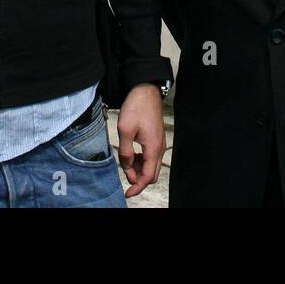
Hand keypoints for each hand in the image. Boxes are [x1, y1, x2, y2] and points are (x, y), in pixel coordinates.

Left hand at [115, 83, 165, 197]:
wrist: (146, 90)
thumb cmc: (137, 107)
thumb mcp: (125, 130)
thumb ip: (125, 152)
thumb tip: (127, 167)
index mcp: (153, 148)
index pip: (148, 177)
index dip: (137, 187)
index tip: (127, 193)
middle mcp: (159, 148)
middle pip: (152, 174)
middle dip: (139, 179)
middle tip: (125, 176)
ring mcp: (160, 143)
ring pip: (152, 166)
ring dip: (140, 169)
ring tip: (126, 163)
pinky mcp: (157, 139)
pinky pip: (152, 157)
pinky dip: (142, 161)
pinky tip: (132, 155)